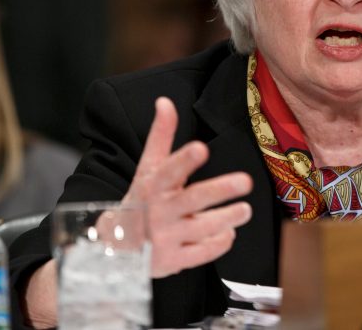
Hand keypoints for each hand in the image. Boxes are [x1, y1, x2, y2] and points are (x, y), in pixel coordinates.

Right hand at [123, 97, 252, 277]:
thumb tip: (164, 100)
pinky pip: (204, 252)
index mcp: (154, 185)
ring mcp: (166, 238)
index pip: (170, 170)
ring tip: (245, 209)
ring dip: (228, 218)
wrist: (115, 247)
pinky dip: (220, 242)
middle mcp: (159, 212)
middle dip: (220, 190)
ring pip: (203, 228)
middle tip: (246, 181)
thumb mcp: (148, 167)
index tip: (201, 147)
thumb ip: (161, 136)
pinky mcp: (174, 261)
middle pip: (193, 199)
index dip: (185, 160)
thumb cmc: (142, 198)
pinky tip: (228, 232)